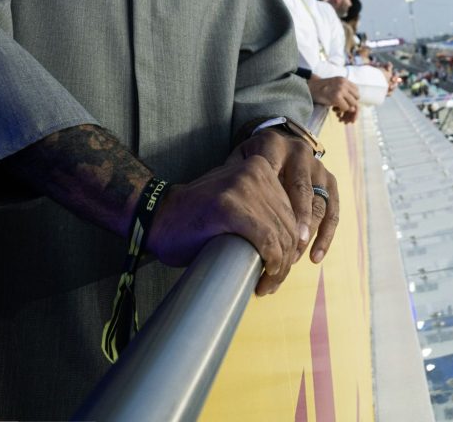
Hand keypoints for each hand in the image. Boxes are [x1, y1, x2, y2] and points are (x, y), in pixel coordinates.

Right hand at [146, 155, 305, 295]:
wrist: (158, 216)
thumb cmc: (197, 217)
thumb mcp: (236, 197)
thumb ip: (262, 204)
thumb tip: (295, 236)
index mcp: (260, 165)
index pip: (291, 209)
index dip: (291, 242)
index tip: (281, 265)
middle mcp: (255, 171)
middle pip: (288, 223)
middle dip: (287, 258)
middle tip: (274, 282)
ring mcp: (242, 187)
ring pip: (280, 235)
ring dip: (279, 268)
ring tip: (268, 286)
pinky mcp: (230, 207)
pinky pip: (266, 240)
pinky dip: (271, 265)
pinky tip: (264, 281)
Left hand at [230, 128, 338, 291]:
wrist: (273, 144)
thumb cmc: (246, 163)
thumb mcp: (235, 163)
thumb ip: (230, 179)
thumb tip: (215, 211)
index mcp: (272, 144)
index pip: (274, 173)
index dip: (272, 202)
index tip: (268, 230)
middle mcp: (299, 152)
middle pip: (302, 189)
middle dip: (297, 222)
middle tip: (288, 250)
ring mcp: (317, 165)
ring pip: (319, 202)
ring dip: (309, 234)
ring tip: (294, 259)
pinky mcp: (329, 179)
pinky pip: (333, 209)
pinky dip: (326, 234)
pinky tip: (314, 257)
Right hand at [308, 74, 359, 118]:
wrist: (308, 88)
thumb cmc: (320, 90)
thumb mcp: (334, 87)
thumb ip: (344, 94)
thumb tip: (354, 109)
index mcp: (344, 80)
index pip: (356, 91)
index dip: (353, 100)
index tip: (346, 105)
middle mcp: (344, 83)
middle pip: (357, 98)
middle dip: (351, 106)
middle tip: (342, 110)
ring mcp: (340, 89)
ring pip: (352, 104)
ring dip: (346, 110)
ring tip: (337, 111)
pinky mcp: (336, 96)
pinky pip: (346, 108)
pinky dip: (341, 111)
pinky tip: (333, 109)